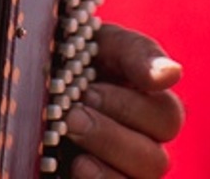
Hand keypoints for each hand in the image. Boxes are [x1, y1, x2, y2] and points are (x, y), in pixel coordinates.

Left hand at [63, 23, 183, 177]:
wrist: (37, 77)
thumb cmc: (79, 56)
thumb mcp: (104, 43)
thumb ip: (138, 53)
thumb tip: (172, 74)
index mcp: (154, 107)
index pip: (168, 118)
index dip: (130, 107)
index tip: (90, 90)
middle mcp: (146, 146)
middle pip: (154, 161)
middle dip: (109, 135)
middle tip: (73, 114)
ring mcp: (126, 172)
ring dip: (102, 161)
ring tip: (68, 134)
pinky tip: (74, 165)